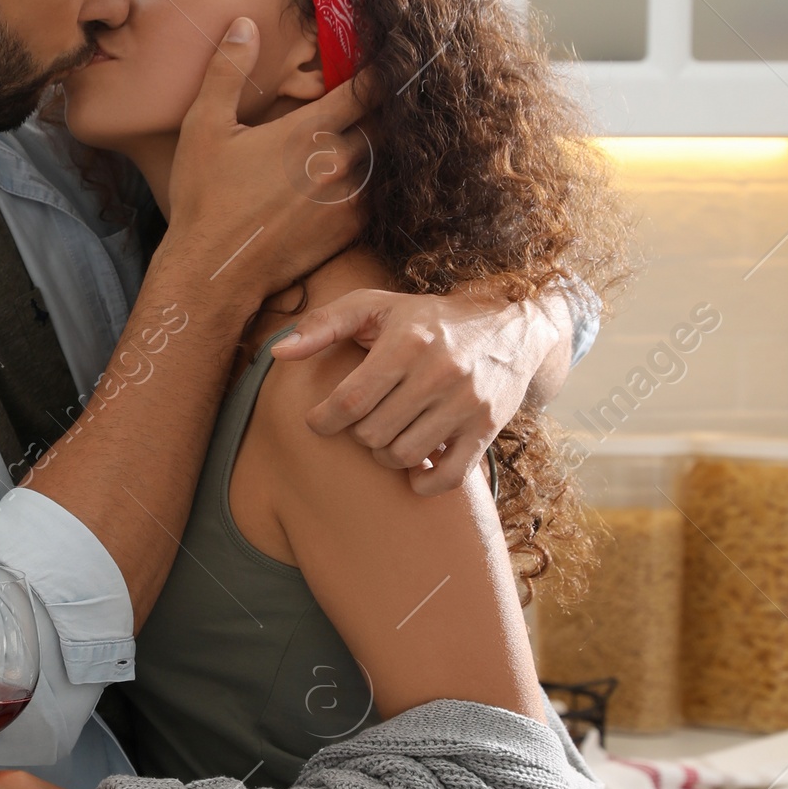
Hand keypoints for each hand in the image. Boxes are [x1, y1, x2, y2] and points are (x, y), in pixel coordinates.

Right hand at [163, 21, 366, 310]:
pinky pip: (383, 197)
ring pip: (389, 161)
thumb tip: (244, 24)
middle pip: (386, 124)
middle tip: (402, 90)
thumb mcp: (205, 126)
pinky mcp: (350, 230)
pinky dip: (385, 181)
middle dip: (393, 107)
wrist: (215, 270)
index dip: (383, 70)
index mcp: (308, 131)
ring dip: (390, 145)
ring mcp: (349, 199)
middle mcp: (338, 162)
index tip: (395, 56)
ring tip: (395, 130)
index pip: (365, 89)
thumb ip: (227, 71)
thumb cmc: (205, 197)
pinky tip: (381, 174)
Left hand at [272, 286, 565, 492]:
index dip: (323, 420)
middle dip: (358, 433)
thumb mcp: (375, 306)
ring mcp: (466, 403)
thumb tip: (278, 353)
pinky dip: (422, 482)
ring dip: (386, 455)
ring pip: (404, 456)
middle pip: (373, 433)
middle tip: (363, 421)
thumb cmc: (427, 319)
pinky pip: (446, 477)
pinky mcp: (487, 428)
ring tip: (388, 436)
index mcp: (406, 342)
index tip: (319, 421)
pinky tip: (414, 467)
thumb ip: (323, 325)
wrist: (509, 328)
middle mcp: (439, 372)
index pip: (349, 400)